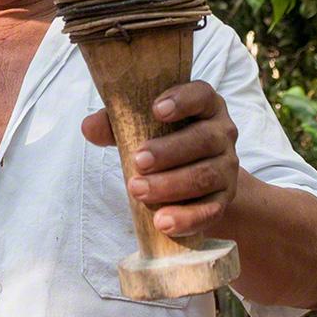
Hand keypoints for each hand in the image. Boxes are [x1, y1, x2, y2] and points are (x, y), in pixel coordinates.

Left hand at [80, 81, 239, 237]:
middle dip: (169, 151)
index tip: (156, 109)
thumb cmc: (163, 138)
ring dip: (171, 185)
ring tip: (137, 191)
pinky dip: (187, 217)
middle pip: (203, 139)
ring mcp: (227, 166)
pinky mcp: (225, 198)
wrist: (194, 174)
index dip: (181, 100)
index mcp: (205, 105)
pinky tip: (163, 221)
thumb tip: (89, 127)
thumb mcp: (140, 125)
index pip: (200, 95)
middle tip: (138, 161)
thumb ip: (115, 122)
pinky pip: (211, 210)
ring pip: (205, 175)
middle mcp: (222, 132)